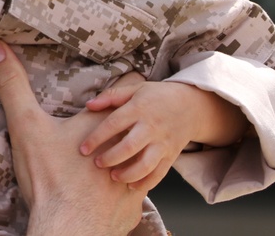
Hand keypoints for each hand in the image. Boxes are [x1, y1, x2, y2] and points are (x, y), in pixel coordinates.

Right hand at [0, 41, 145, 235]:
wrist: (68, 229)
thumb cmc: (50, 178)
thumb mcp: (26, 126)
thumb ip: (12, 86)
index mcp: (104, 122)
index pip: (131, 87)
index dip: (126, 83)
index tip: (120, 82)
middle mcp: (127, 145)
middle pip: (141, 121)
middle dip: (131, 119)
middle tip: (118, 118)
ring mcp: (133, 177)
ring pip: (146, 154)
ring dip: (135, 153)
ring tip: (122, 154)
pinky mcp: (132, 205)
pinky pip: (139, 190)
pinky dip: (129, 187)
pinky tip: (116, 189)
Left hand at [81, 81, 248, 192]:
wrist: (191, 106)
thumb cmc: (158, 97)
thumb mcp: (136, 89)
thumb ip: (112, 96)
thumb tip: (89, 105)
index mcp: (139, 109)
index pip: (114, 124)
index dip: (96, 137)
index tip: (83, 149)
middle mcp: (151, 127)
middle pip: (129, 147)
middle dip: (110, 158)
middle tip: (97, 163)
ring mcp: (163, 143)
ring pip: (145, 164)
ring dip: (127, 174)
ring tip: (113, 176)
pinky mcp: (171, 155)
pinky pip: (159, 174)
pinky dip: (145, 183)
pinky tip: (131, 185)